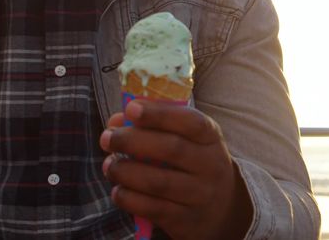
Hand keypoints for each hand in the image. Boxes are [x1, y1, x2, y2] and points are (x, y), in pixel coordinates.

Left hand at [100, 100, 251, 239]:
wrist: (222, 208)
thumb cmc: (194, 164)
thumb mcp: (188, 140)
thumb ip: (156, 126)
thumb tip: (116, 121)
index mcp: (211, 138)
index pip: (191, 122)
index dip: (159, 114)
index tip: (131, 108)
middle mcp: (210, 165)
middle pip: (171, 149)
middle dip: (132, 141)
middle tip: (107, 138)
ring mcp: (199, 194)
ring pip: (158, 182)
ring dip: (126, 172)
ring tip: (109, 166)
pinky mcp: (185, 220)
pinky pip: (152, 208)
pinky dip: (129, 198)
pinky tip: (118, 190)